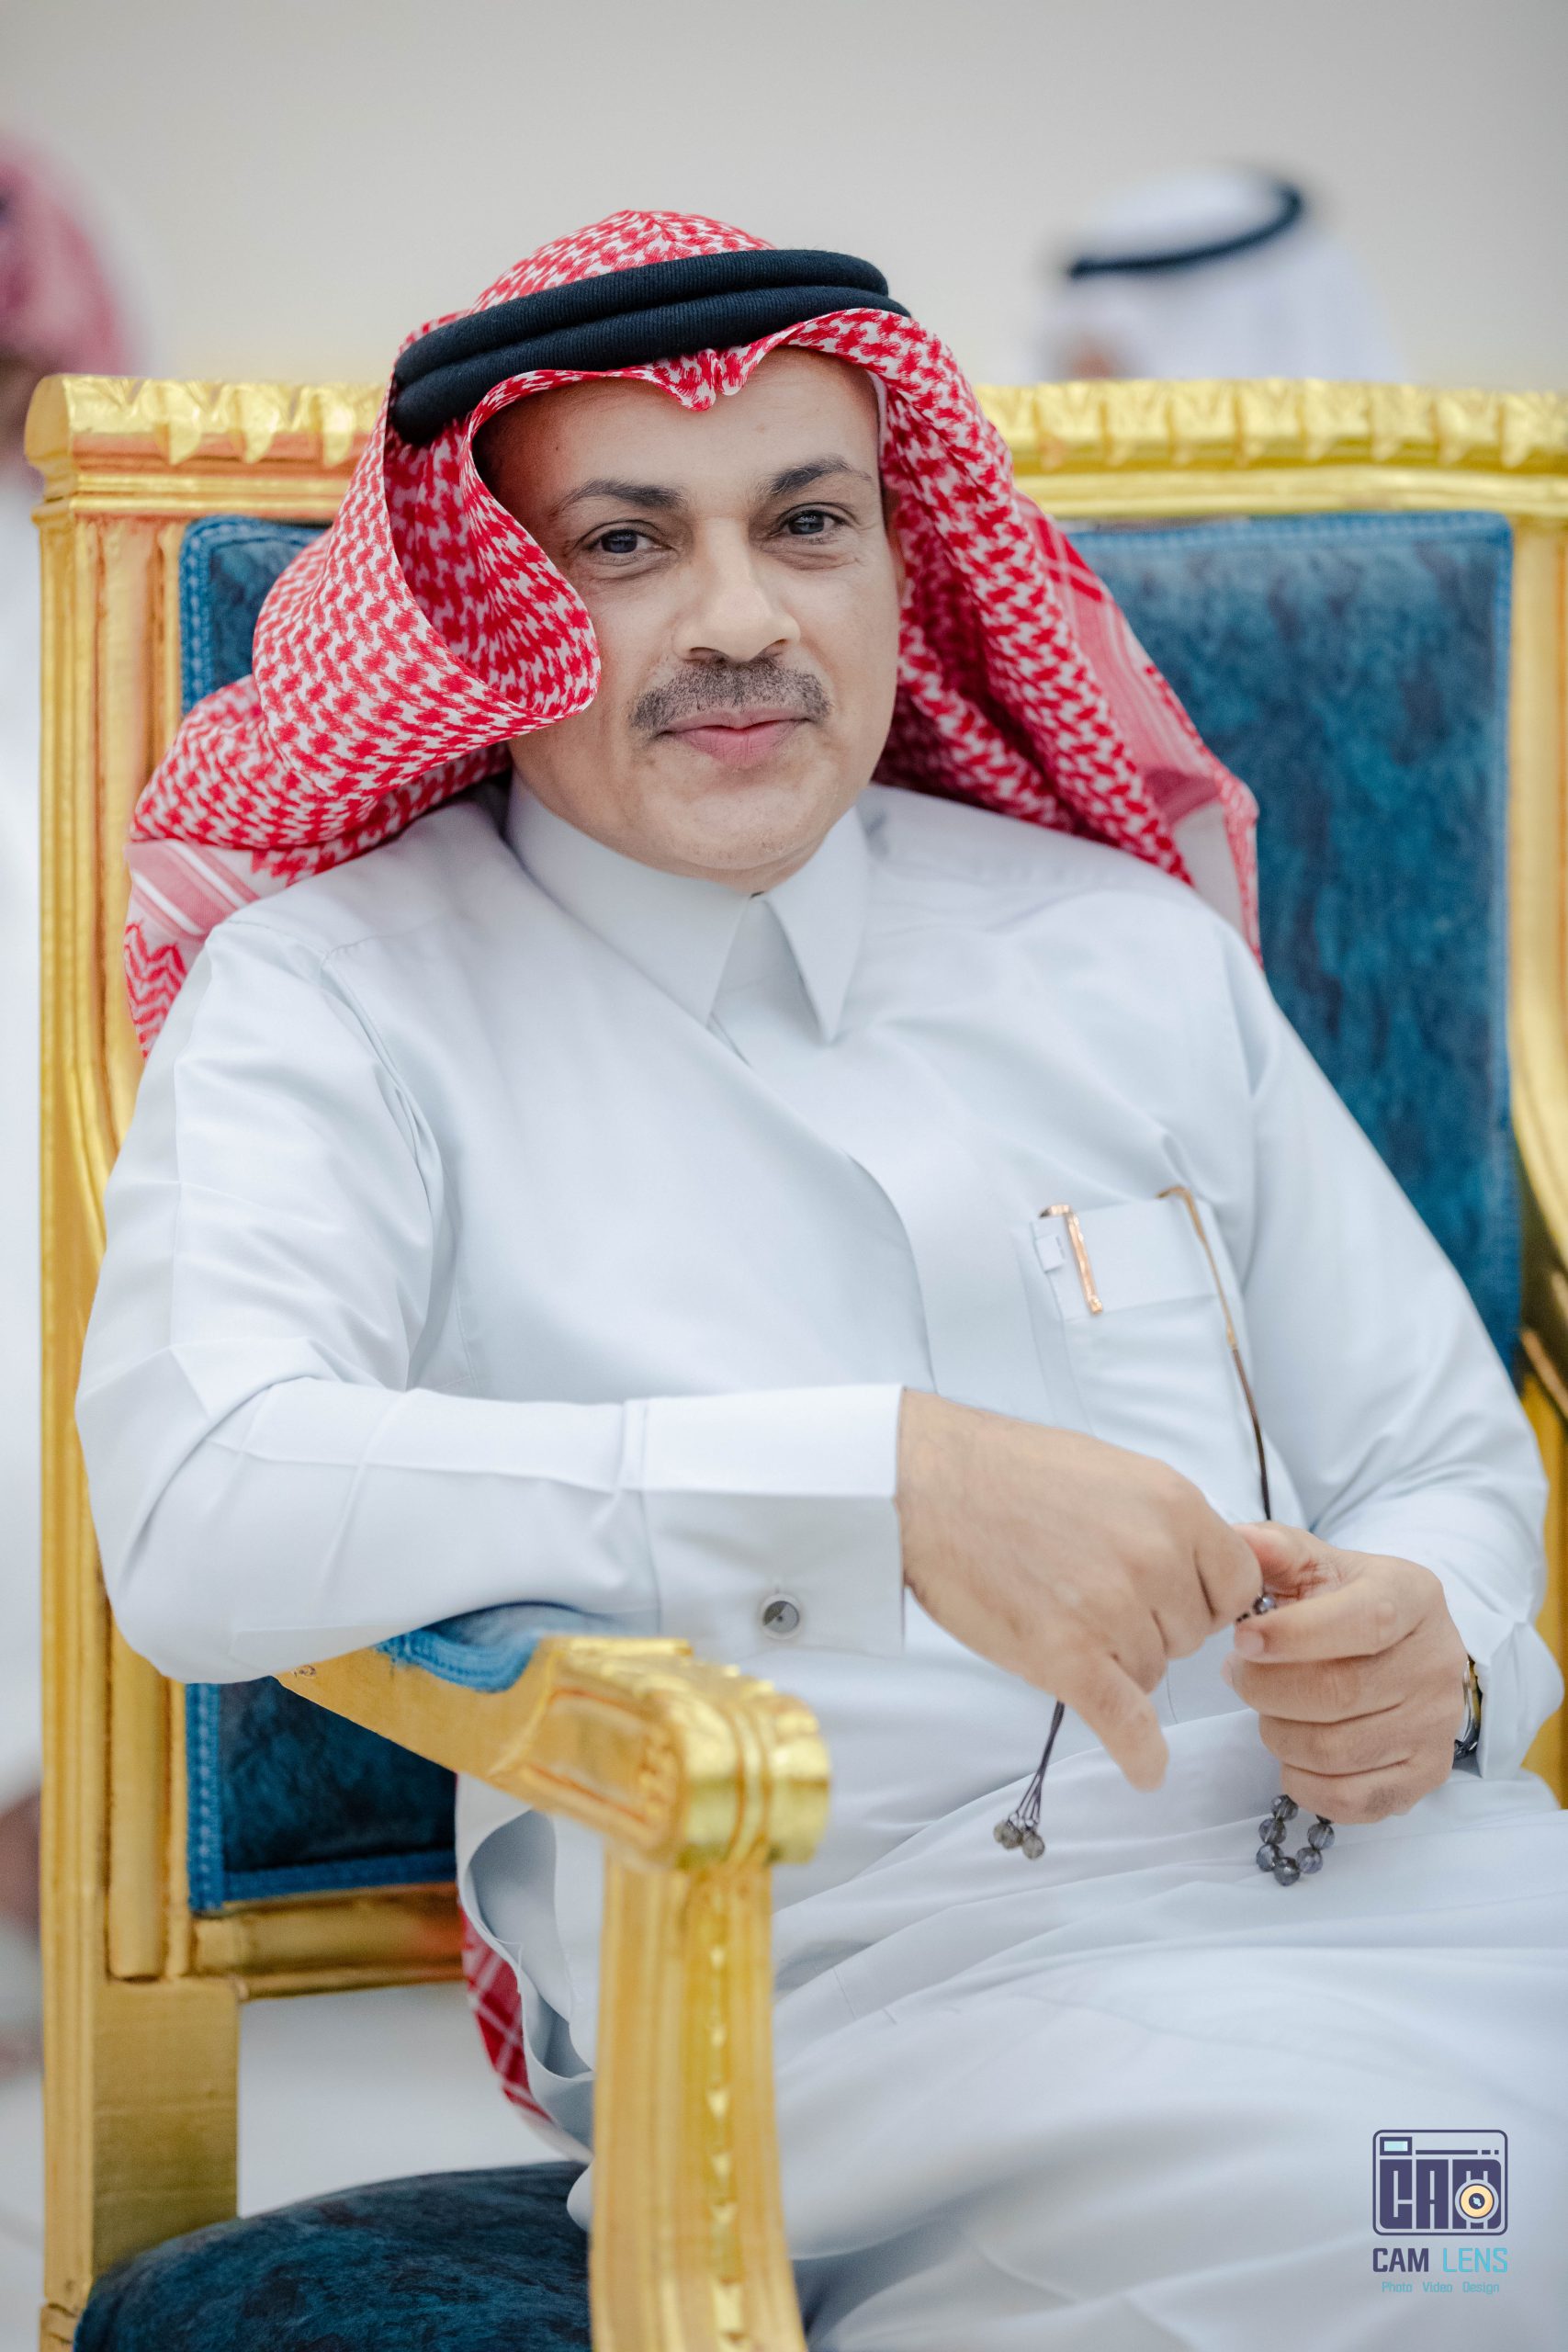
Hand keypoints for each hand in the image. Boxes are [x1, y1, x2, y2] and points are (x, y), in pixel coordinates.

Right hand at [896, 1391, 1262, 1791]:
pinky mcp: (1067, 1657)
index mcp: (1175, 1506)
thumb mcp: (1115, 1471)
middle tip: (1089, 1595)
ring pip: (1150, 1672)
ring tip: (1058, 1617)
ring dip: (1116, 1663)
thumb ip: (1168, 1520)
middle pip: (1190, 1633)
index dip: (1204, 1595)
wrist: (928, 1484)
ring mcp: (1113, 1610)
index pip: (1236, 1583)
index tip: (1173, 1597)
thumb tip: (1207, 1569)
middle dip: (1152, 1626)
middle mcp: (1156, 1558)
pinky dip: (1138, 1751)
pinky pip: (1125, 1722)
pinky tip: (1145, 1770)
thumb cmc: (1009, 1472)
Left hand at [1223, 1522, 1471, 1822]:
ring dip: (1278, 1734)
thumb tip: (1239, 1539)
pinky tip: (1291, 1753)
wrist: (1398, 1647)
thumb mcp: (1313, 1562)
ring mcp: (1436, 1724)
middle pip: (1339, 1694)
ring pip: (1336, 1751)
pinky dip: (1303, 1783)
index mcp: (1413, 1596)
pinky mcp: (1426, 1774)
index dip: (1293, 1637)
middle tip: (1240, 1674)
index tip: (1242, 1640)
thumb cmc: (1341, 1601)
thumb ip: (1274, 1549)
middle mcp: (1436, 1662)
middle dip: (1266, 1689)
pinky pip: (1351, 1800)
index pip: (1362, 1622)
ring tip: (1267, 1708)